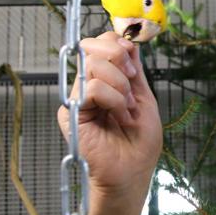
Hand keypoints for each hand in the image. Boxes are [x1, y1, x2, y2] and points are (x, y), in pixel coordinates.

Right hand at [57, 32, 162, 204]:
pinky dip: (114, 100)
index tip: (134, 69)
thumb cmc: (139, 142)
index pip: (102, 43)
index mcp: (105, 79)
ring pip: (93, 65)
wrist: (132, 172)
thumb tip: (129, 42)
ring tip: (126, 109)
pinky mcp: (71, 112)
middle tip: (131, 83)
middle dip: (119, 58)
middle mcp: (88, 84)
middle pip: (93, 46)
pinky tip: (119, 117)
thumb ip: (134, 71)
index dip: (119, 46)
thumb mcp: (143, 98)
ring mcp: (78, 97)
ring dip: (120, 86)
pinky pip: (92, 88)